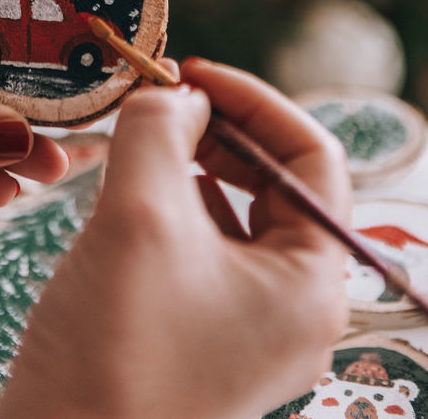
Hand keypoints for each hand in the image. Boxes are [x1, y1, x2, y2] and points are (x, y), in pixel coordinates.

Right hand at [0, 60, 350, 418]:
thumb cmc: (115, 354)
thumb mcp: (138, 216)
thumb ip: (158, 130)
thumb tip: (171, 91)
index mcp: (312, 282)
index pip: (311, 158)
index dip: (254, 101)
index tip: (192, 72)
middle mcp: (292, 306)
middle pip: (275, 182)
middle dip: (217, 129)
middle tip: (158, 96)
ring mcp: (245, 325)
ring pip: (233, 211)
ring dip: (190, 160)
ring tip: (137, 133)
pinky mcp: (199, 335)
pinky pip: (200, 246)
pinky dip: (170, 201)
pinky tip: (127, 186)